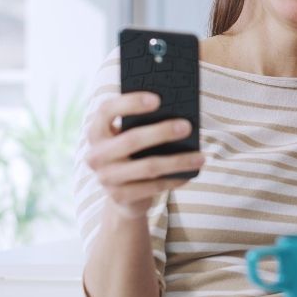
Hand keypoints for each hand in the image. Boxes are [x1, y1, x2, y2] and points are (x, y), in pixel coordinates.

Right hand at [84, 92, 204, 217]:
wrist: (122, 196)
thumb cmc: (133, 155)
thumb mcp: (131, 137)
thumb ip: (143, 125)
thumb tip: (179, 115)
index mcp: (97, 132)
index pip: (107, 110)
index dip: (130, 103)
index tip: (157, 99)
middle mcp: (96, 154)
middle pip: (131, 140)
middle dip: (161, 132)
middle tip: (187, 126)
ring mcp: (106, 178)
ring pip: (148, 167)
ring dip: (178, 161)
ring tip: (201, 156)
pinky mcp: (119, 197)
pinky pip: (153, 187)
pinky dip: (175, 179)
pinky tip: (191, 173)